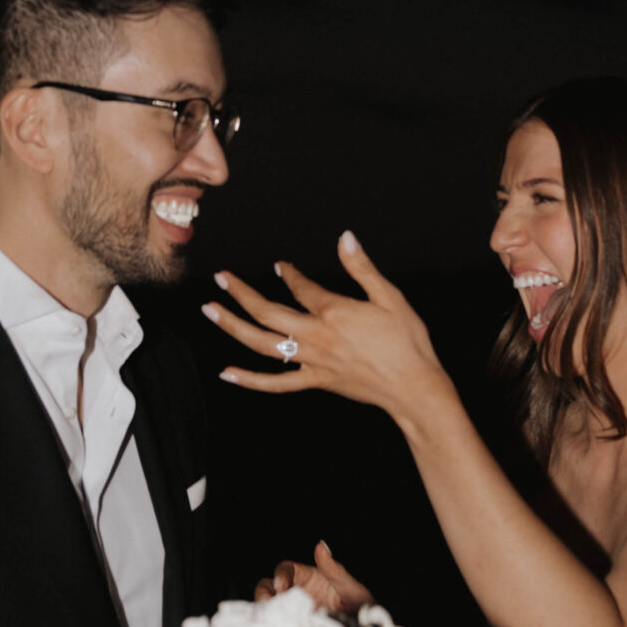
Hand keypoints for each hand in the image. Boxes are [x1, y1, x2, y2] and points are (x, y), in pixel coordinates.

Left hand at [206, 234, 453, 429]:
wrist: (415, 388)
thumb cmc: (407, 342)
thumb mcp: (390, 297)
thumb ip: (362, 268)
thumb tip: (345, 238)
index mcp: (334, 313)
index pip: (301, 288)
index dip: (288, 274)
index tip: (279, 266)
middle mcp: (317, 337)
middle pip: (268, 313)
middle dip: (241, 293)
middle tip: (221, 278)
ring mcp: (313, 362)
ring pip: (263, 345)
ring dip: (233, 326)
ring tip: (212, 311)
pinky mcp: (316, 381)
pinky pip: (276, 383)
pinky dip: (250, 380)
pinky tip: (228, 374)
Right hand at [254, 539, 374, 611]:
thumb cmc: (359, 605)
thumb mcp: (349, 586)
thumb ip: (333, 568)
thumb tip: (321, 545)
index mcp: (307, 578)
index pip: (286, 570)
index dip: (280, 575)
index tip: (281, 586)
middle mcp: (297, 594)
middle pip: (270, 587)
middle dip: (263, 593)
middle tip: (266, 603)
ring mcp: (295, 614)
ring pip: (270, 608)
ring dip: (265, 612)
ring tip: (267, 620)